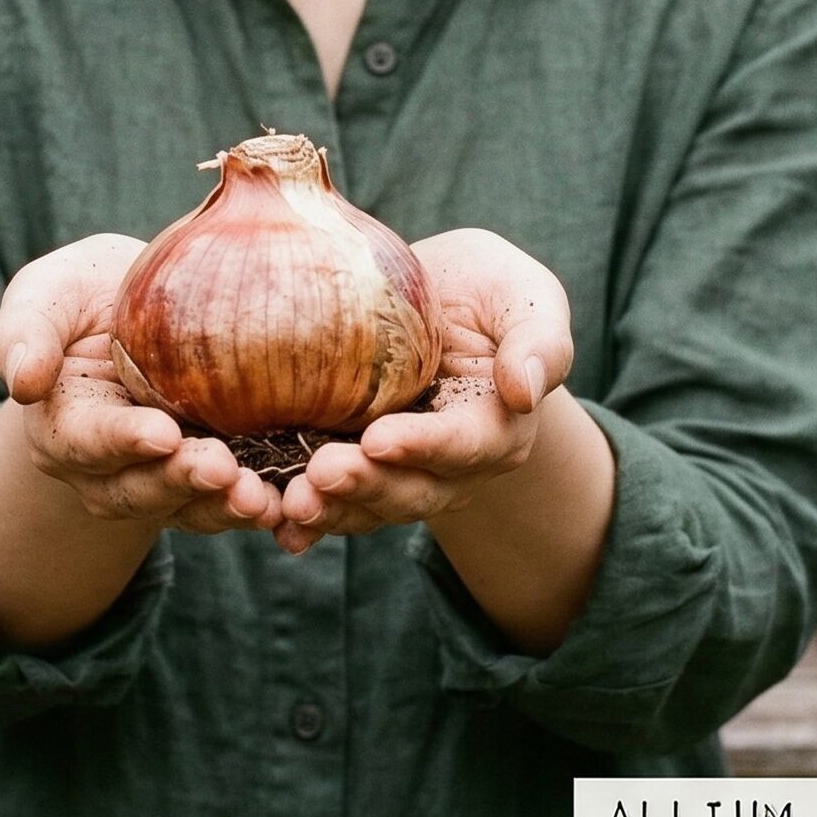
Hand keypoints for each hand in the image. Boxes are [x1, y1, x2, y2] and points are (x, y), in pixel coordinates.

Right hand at [0, 234, 281, 534]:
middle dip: (181, 482)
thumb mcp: (47, 295)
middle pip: (141, 487)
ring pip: (189, 507)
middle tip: (223, 469)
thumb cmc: (85, 296)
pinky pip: (231, 501)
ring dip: (224, 506)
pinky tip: (292, 502)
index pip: (89, 440)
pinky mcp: (211, 479)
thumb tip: (21, 380)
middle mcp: (108, 469)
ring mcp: (162, 478)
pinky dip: (261, 505)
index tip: (161, 433)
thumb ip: (25, 331)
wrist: (142, 307)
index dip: (122, 441)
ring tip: (261, 498)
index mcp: (64, 425)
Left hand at [273, 227, 573, 554]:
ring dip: (331, 510)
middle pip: (411, 489)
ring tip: (291, 503)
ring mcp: (401, 474)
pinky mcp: (358, 469)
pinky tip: (278, 528)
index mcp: (495, 427)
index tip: (378, 438)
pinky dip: (307, 522)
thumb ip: (538, 342)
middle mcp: (449, 466)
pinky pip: (334, 503)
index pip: (461, 444)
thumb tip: (525, 391)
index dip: (423, 446)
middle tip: (322, 473)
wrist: (435, 297)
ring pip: (368, 505)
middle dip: (366, 486)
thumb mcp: (524, 297)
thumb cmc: (487, 289)